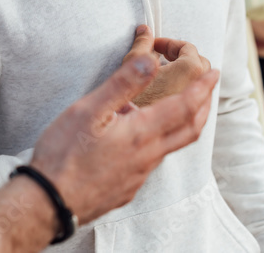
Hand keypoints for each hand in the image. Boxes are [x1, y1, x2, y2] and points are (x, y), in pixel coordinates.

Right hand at [30, 34, 218, 224]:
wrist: (50, 203)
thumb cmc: (64, 155)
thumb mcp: (89, 110)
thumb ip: (123, 84)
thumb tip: (151, 59)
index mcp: (142, 133)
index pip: (185, 106)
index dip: (202, 88)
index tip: (213, 73)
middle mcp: (148, 156)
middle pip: (190, 129)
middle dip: (203, 105)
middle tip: (206, 88)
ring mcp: (139, 175)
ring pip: (173, 146)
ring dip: (185, 123)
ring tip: (182, 107)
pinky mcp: (128, 186)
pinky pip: (155, 160)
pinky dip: (163, 140)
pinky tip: (145, 137)